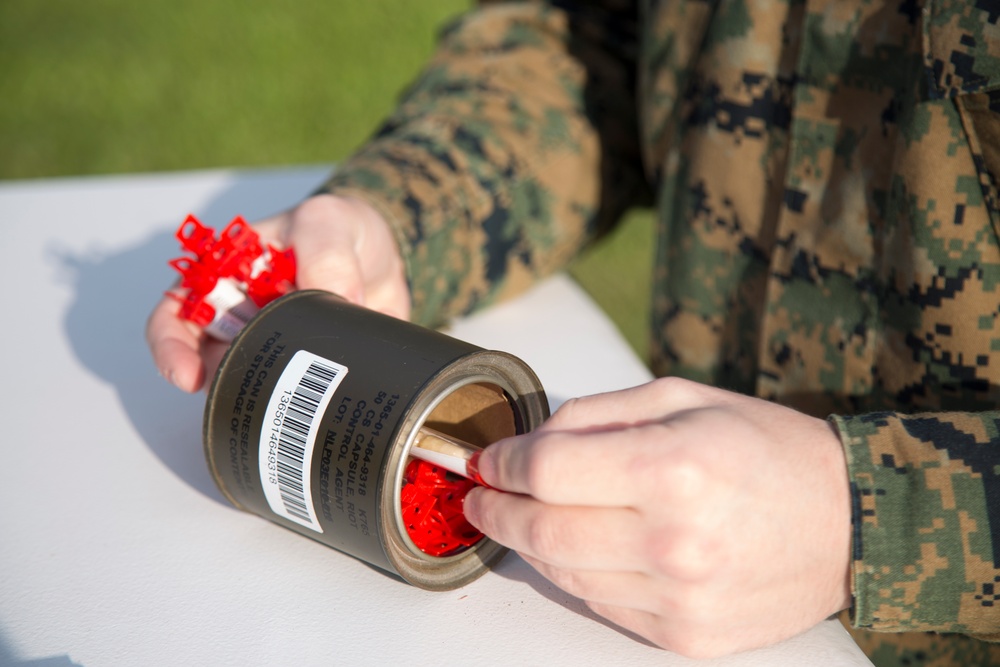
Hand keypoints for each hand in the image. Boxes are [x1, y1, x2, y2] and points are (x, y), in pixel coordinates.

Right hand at [146, 194, 409, 391]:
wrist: (384, 256)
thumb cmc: (338, 229)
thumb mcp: (327, 222)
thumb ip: (326, 254)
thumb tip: (336, 303)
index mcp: (226, 274)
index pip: (178, 312)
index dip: (171, 346)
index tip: (189, 376)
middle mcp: (240, 317)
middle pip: (207, 360)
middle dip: (225, 381)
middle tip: (257, 393)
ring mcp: (272, 346)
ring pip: (249, 386)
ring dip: (265, 396)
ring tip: (299, 395)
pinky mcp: (306, 370)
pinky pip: (296, 399)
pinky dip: (305, 405)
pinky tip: (322, 406)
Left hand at [464, 377, 851, 657]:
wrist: (848, 521)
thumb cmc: (767, 449)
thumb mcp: (683, 398)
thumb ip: (596, 415)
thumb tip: (529, 441)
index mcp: (672, 468)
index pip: (546, 470)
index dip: (502, 463)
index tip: (487, 460)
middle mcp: (674, 540)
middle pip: (541, 531)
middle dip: (495, 511)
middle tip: (482, 495)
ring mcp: (680, 597)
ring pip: (563, 574)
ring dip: (529, 544)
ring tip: (525, 516)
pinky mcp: (686, 637)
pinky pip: (601, 605)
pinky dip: (576, 574)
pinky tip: (583, 546)